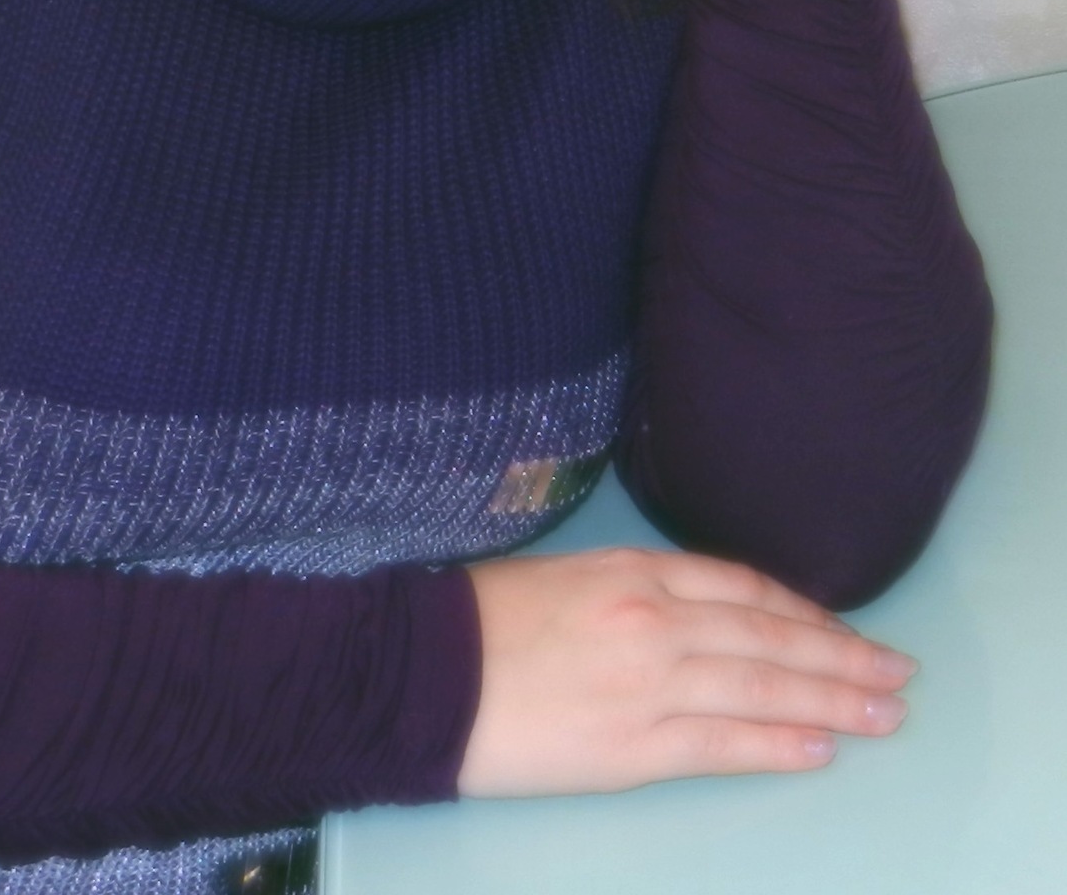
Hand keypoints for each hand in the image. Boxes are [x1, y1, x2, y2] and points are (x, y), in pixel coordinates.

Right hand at [457, 546, 914, 796]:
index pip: (741, 586)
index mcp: (630, 569)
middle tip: (897, 673)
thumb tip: (683, 615)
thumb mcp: (561, 576)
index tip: (840, 627)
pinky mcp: (634, 745)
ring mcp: (649, 681)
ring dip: (832, 700)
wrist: (419, 672)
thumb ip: (628, 590)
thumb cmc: (476, 620)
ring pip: (763, 687)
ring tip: (882, 713)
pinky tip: (819, 748)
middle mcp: (652, 617)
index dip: (800, 609)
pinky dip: (778, 745)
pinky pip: (724, 744)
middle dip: (840, 654)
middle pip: (770, 635)